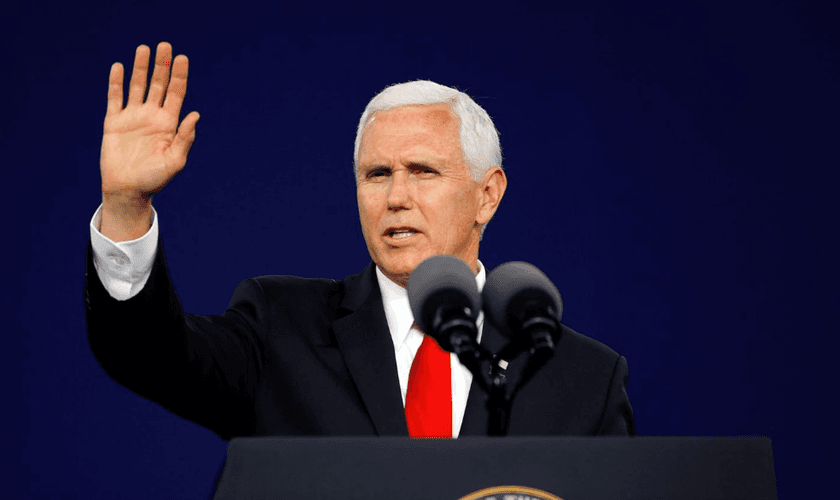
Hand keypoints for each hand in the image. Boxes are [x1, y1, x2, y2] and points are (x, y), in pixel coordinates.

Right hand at [100, 41, 198, 201]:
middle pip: (158, 85)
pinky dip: (116, 83)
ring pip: (137, 86)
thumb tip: (195, 114)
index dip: (179, 76)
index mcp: (169, 124)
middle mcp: (152, 117)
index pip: (176, 94)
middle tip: (164, 45)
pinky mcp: (114, 122)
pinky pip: (115, 98)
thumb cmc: (154, 180)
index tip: (182, 58)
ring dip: (140, 68)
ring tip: (143, 49)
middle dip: (162, 66)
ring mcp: (133, 118)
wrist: (128, 190)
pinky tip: (119, 67)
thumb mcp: (175, 161)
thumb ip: (184, 138)